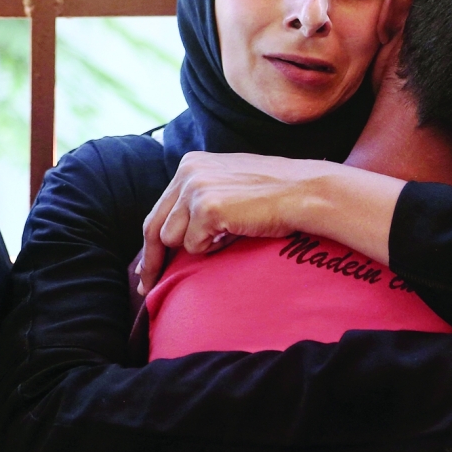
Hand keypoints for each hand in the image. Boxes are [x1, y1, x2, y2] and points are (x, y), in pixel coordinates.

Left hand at [138, 152, 404, 294]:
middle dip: (150, 261)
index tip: (146, 268)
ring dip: (198, 247)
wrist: (305, 192)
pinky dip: (214, 249)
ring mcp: (195, 188)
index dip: (150, 244)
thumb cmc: (274, 195)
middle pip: (154, 228)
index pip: (158, 210)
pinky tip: (236, 234)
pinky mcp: (206, 208)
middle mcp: (187, 171)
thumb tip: (174, 233)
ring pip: (173, 239)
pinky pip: (195, 246)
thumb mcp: (229, 186)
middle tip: (147, 288)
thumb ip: (201, 197)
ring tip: (228, 237)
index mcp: (190, 163)